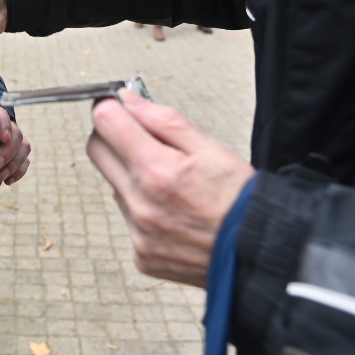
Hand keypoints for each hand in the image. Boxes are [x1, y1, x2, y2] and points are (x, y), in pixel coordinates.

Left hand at [0, 107, 31, 183]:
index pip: (3, 116)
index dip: (5, 126)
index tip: (3, 137)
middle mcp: (8, 127)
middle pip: (16, 136)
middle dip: (7, 152)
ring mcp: (16, 141)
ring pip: (23, 149)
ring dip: (13, 165)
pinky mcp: (19, 154)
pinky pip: (25, 162)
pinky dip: (18, 172)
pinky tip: (8, 181)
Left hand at [87, 90, 255, 286]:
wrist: (257, 251)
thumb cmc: (239, 199)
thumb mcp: (209, 146)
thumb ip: (162, 120)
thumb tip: (128, 100)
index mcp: (156, 171)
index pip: (105, 123)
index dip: (113, 109)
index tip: (123, 110)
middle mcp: (140, 204)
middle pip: (97, 152)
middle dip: (115, 138)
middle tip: (144, 141)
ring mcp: (138, 232)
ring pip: (115, 187)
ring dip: (133, 177)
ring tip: (171, 184)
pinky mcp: (141, 254)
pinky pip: (128, 220)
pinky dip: (144, 210)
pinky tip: (173, 212)